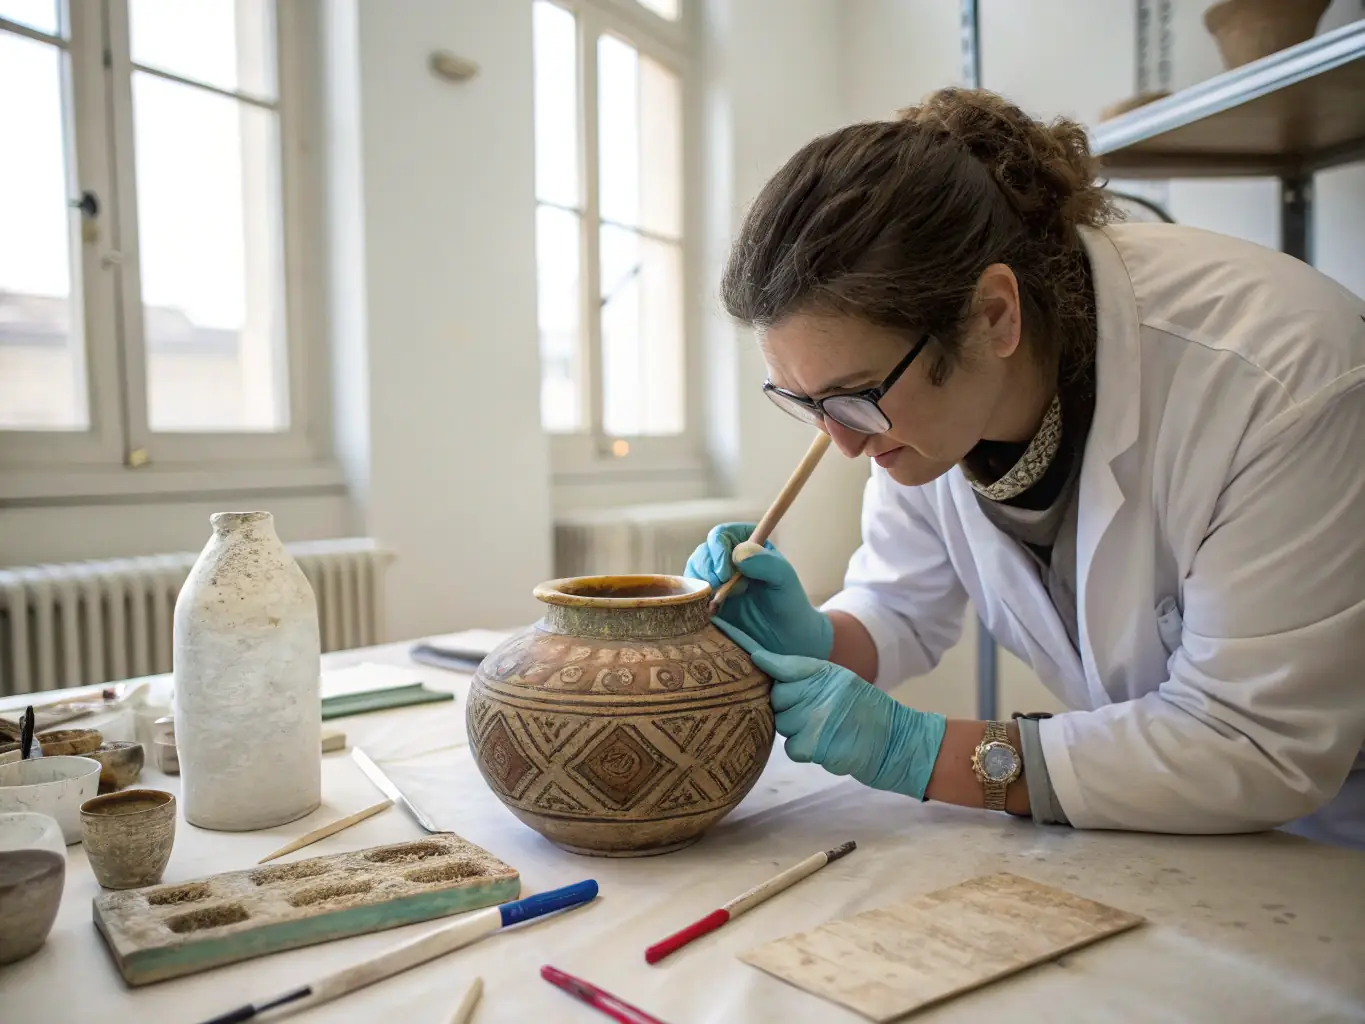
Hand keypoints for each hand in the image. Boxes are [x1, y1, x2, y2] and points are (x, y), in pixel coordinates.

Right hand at [684, 522, 832, 659]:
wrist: (784, 638)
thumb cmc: (788, 603)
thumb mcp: (783, 579)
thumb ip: (766, 562)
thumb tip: (739, 553)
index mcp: (746, 544)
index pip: (722, 534)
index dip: (718, 548)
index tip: (726, 571)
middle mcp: (727, 559)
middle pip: (703, 553)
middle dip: (708, 569)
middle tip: (721, 588)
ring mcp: (715, 580)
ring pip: (693, 573)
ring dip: (700, 585)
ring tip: (717, 602)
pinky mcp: (706, 601)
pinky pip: (690, 595)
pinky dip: (694, 601)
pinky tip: (711, 611)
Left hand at [715, 619, 945, 799]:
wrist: (895, 740)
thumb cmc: (864, 711)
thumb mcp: (838, 680)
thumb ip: (803, 674)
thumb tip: (762, 662)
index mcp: (820, 670)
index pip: (777, 662)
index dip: (752, 655)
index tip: (729, 641)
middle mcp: (815, 688)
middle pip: (776, 698)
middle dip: (788, 708)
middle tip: (814, 713)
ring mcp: (814, 715)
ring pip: (782, 723)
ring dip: (797, 730)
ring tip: (824, 728)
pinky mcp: (814, 743)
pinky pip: (791, 747)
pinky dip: (804, 750)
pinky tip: (826, 745)